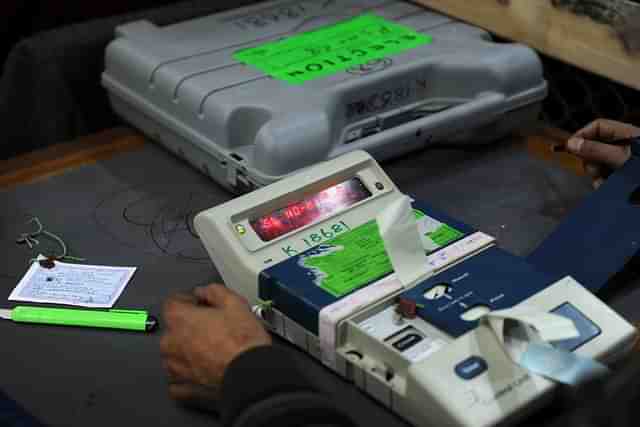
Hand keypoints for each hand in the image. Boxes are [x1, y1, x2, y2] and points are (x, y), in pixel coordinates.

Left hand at [160, 284, 271, 410]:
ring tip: (214, 349)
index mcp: (179, 319)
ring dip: (189, 350)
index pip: (173, 302)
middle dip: (190, 326)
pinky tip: (206, 369)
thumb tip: (205, 292)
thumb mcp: (234, 303)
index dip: (189, 301)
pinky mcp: (183, 389)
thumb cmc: (243, 343)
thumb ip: (214, 291)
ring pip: (176, 354)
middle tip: (214, 327)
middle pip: (174, 329)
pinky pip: (180, 378)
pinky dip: (190, 373)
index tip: (200, 304)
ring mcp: (174, 368)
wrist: (251, 375)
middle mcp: (170, 344)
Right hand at [566, 119, 639, 188]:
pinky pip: (604, 175)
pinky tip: (606, 188)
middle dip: (590, 160)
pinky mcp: (622, 174)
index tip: (569, 148)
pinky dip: (602, 182)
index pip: (596, 126)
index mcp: (626, 134)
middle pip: (594, 146)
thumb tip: (571, 143)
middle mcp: (623, 145)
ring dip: (596, 175)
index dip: (582, 135)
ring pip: (597, 163)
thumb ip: (596, 150)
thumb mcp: (621, 158)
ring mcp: (622, 160)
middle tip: (595, 171)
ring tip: (603, 184)